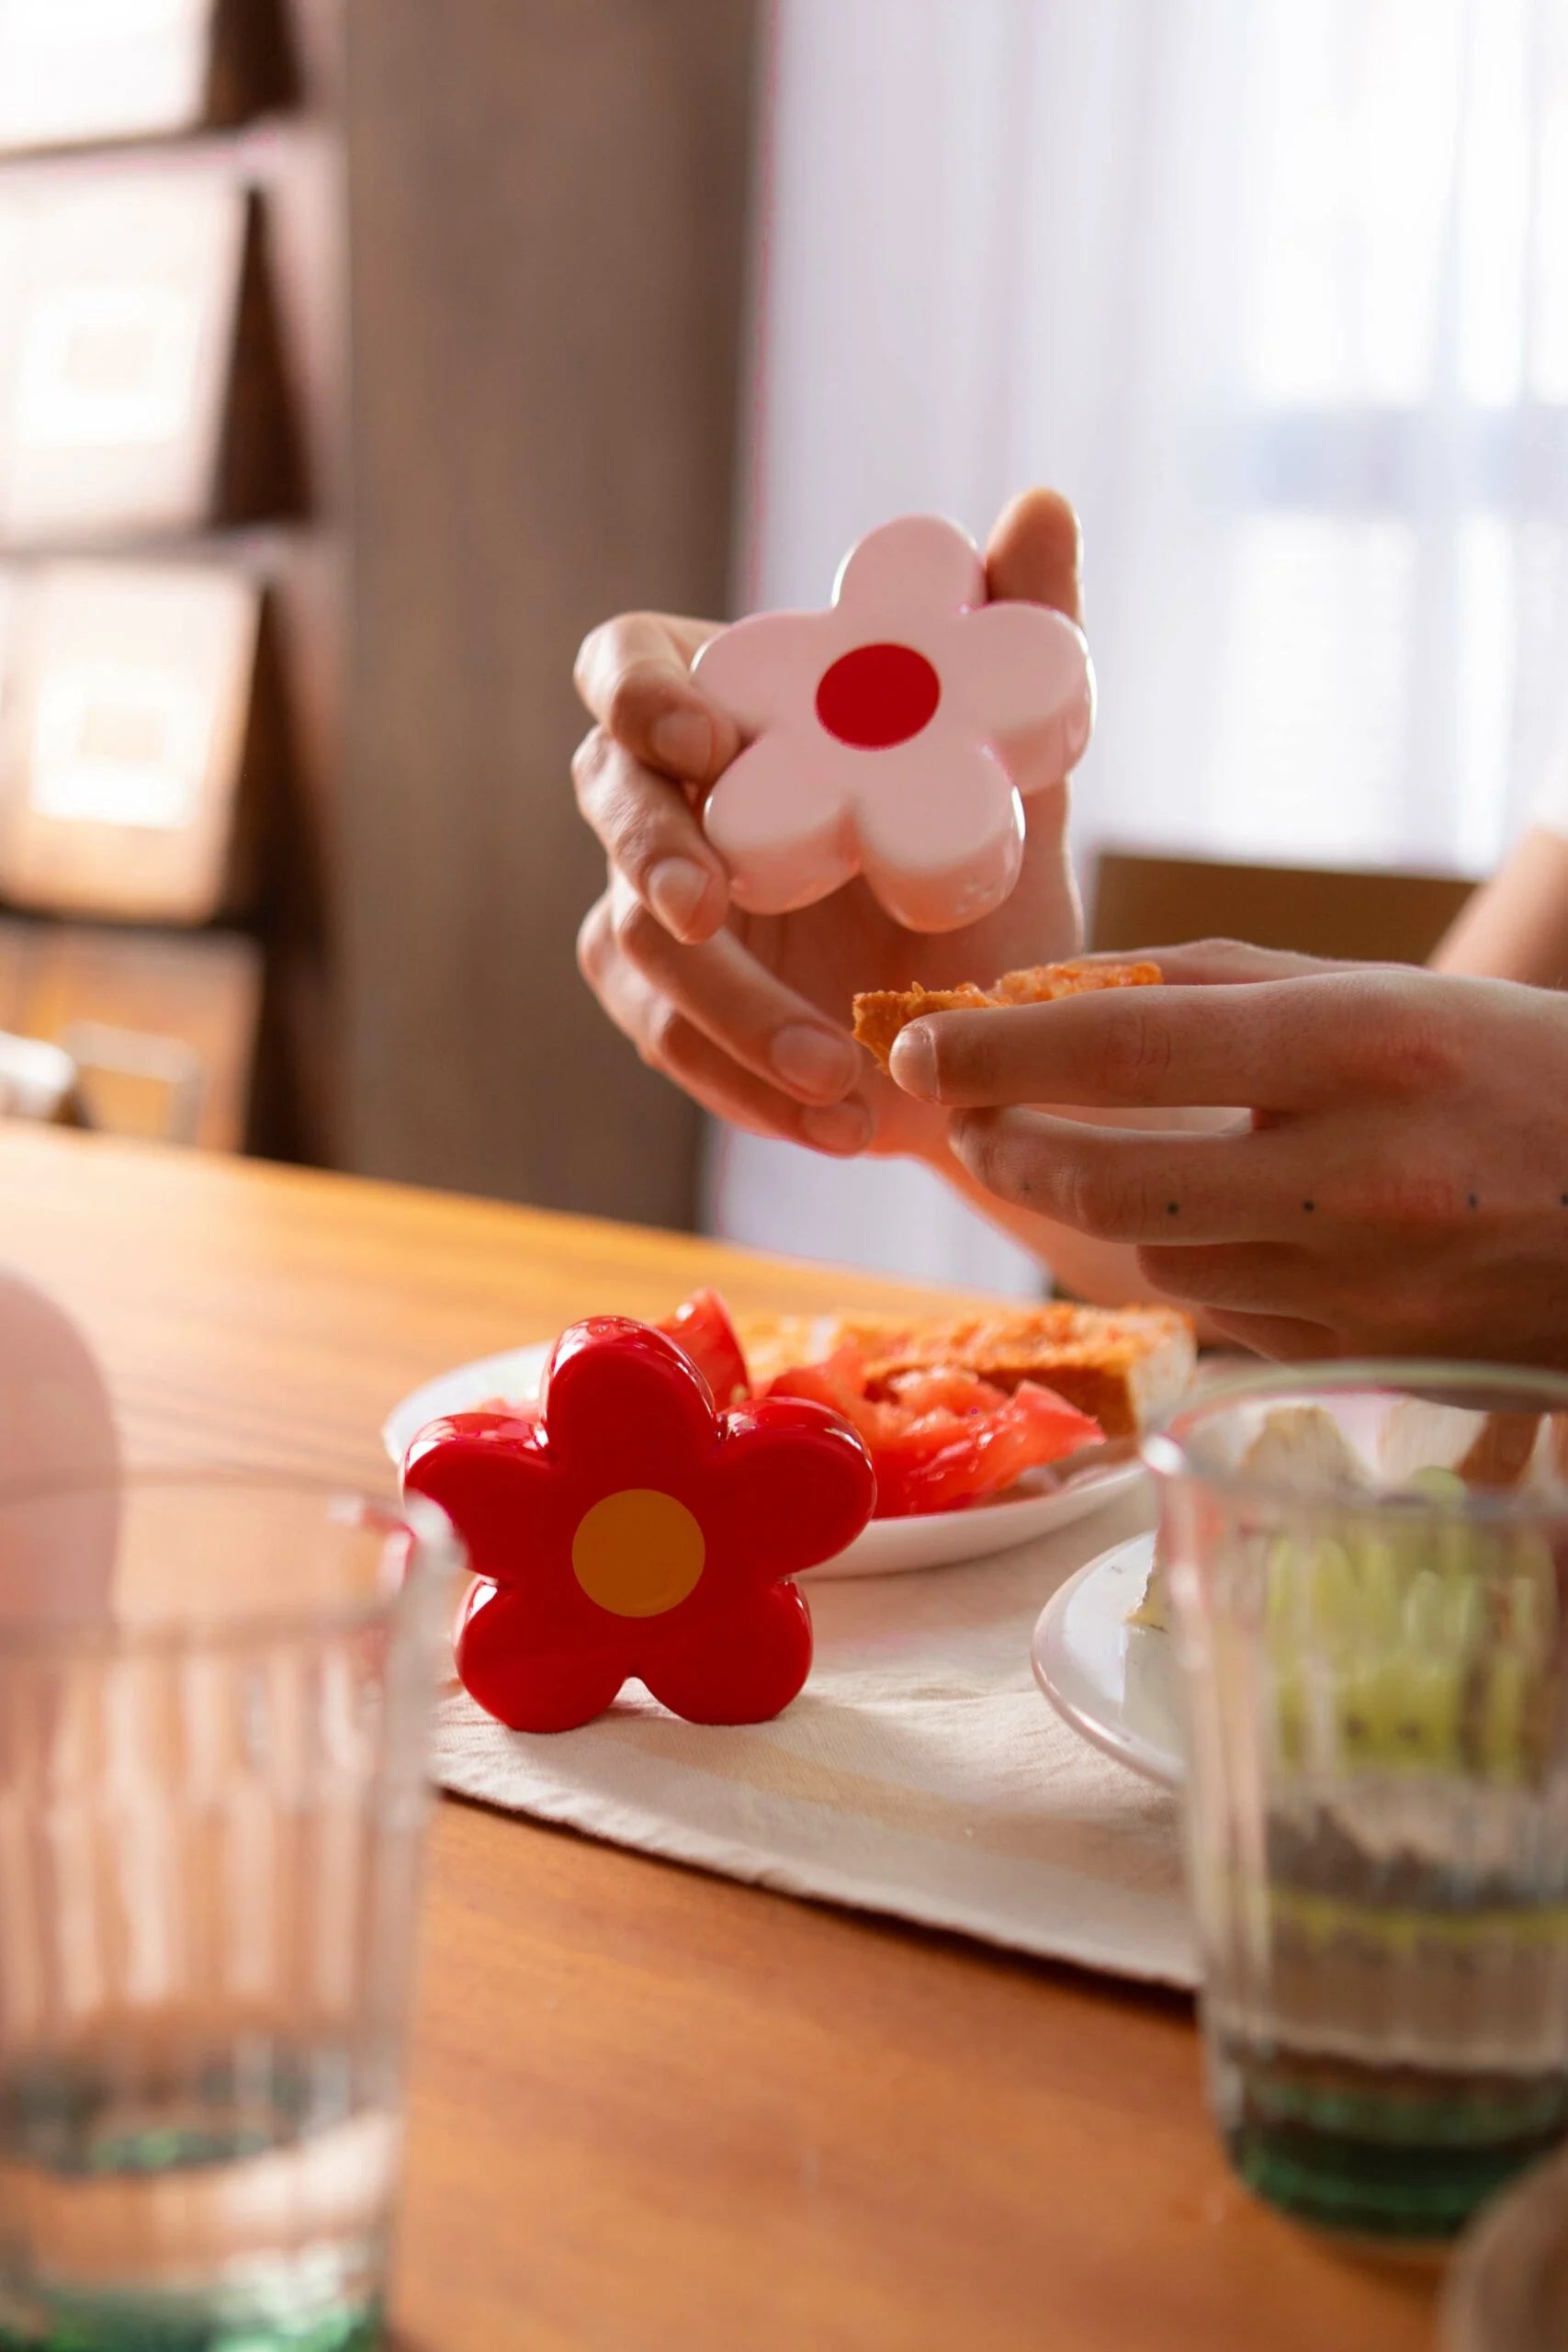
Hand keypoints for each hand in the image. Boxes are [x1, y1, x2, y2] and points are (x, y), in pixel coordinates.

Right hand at [572, 490, 1086, 1161]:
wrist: (996, 1024)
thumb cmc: (986, 858)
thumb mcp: (1019, 761)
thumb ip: (1023, 632)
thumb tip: (1042, 503)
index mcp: (725, 705)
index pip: (623, 666)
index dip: (636, 696)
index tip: (701, 739)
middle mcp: (671, 800)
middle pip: (609, 804)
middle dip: (650, 852)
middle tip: (710, 908)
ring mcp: (655, 912)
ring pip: (638, 950)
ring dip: (728, 1012)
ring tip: (836, 1074)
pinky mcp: (668, 1014)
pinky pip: (673, 1050)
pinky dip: (748, 1090)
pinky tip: (836, 1124)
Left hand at [886, 939, 1567, 1364]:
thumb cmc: (1530, 1072)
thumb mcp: (1393, 991)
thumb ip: (1226, 988)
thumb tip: (1069, 994)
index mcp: (1362, 1046)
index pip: (1122, 1049)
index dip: (996, 1050)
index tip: (919, 1046)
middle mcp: (1355, 1176)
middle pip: (1105, 1187)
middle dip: (1008, 1149)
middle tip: (968, 1112)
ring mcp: (1364, 1289)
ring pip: (1155, 1258)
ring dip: (1091, 1207)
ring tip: (1074, 1152)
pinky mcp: (1368, 1365)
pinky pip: (1223, 1313)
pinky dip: (1184, 1261)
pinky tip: (1200, 1219)